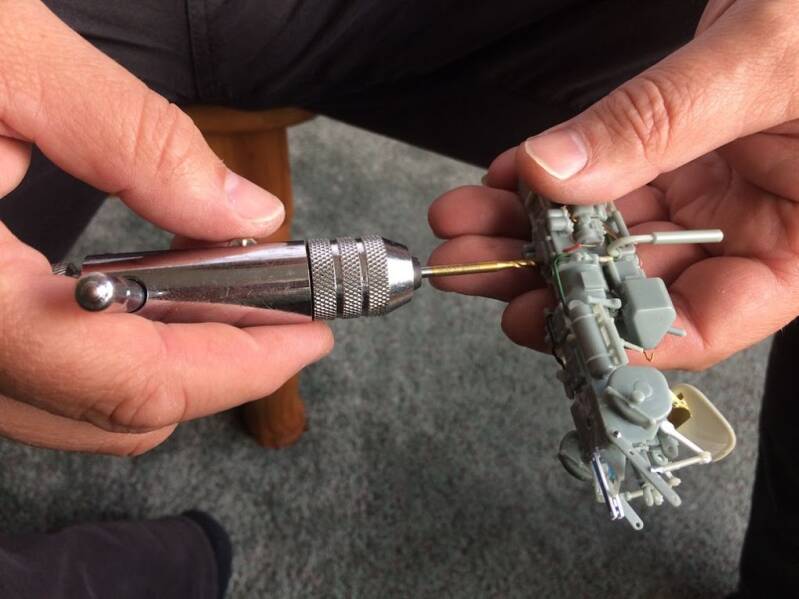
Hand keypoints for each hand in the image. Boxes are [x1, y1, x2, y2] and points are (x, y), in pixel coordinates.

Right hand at [0, 1, 332, 453]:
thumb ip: (133, 140)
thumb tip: (241, 213)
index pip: (135, 380)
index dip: (242, 367)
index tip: (310, 333)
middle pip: (112, 413)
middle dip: (216, 369)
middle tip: (281, 314)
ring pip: (69, 409)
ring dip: (163, 363)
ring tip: (227, 300)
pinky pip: (29, 376)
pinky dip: (104, 349)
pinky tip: (140, 292)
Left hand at [428, 0, 798, 370]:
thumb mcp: (764, 62)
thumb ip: (661, 122)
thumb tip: (558, 173)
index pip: (706, 322)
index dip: (618, 336)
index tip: (541, 318)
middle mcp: (749, 224)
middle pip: (631, 279)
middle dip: (540, 273)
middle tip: (468, 264)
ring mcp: (709, 186)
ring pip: (603, 229)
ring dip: (525, 227)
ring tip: (460, 222)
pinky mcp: (675, 148)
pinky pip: (602, 174)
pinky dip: (547, 177)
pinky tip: (503, 179)